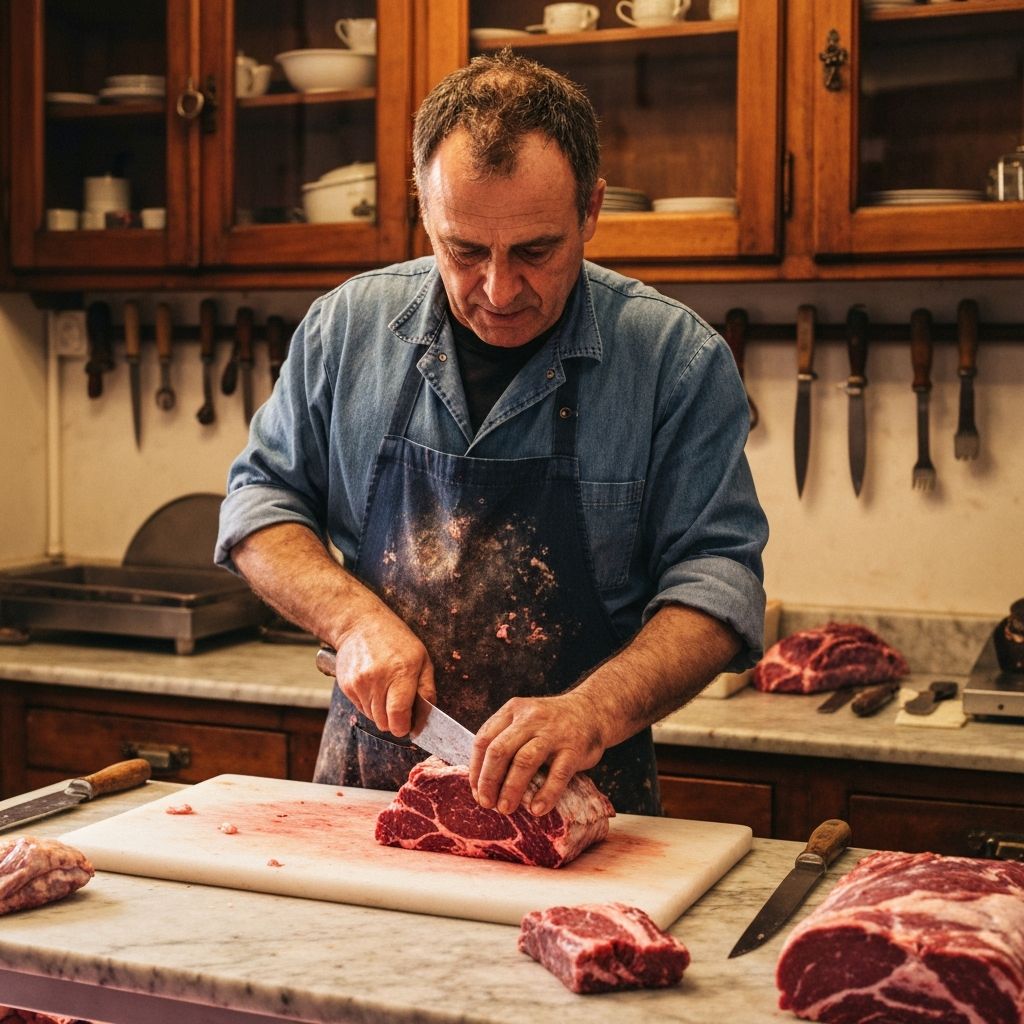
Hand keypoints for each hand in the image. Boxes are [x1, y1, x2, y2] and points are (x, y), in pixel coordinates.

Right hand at [330, 604, 435, 737]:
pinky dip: (369, 703)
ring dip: (381, 712)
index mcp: (401, 673)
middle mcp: (377, 680)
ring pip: (372, 718)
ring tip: (385, 689)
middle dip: (394, 720)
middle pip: (384, 723)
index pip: (398, 716)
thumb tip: (423, 720)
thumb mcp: (422, 659)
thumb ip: (427, 691)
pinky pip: (361, 709)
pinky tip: (373, 685)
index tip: (408, 726)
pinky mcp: (346, 686)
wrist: (360, 624)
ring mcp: (359, 683)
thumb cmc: (396, 641)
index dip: (404, 727)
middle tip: (399, 703)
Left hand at [469, 691, 605, 817]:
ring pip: (524, 761)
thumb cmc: (551, 724)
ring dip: (511, 789)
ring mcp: (553, 732)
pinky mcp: (574, 748)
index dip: (476, 769)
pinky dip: (545, 794)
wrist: (592, 711)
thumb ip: (505, 740)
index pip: (484, 739)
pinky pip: (558, 774)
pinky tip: (537, 809)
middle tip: (487, 804)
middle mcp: (531, 718)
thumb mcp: (525, 719)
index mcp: (513, 710)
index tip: (476, 791)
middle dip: (489, 781)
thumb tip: (482, 782)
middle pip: (499, 750)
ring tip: (505, 809)